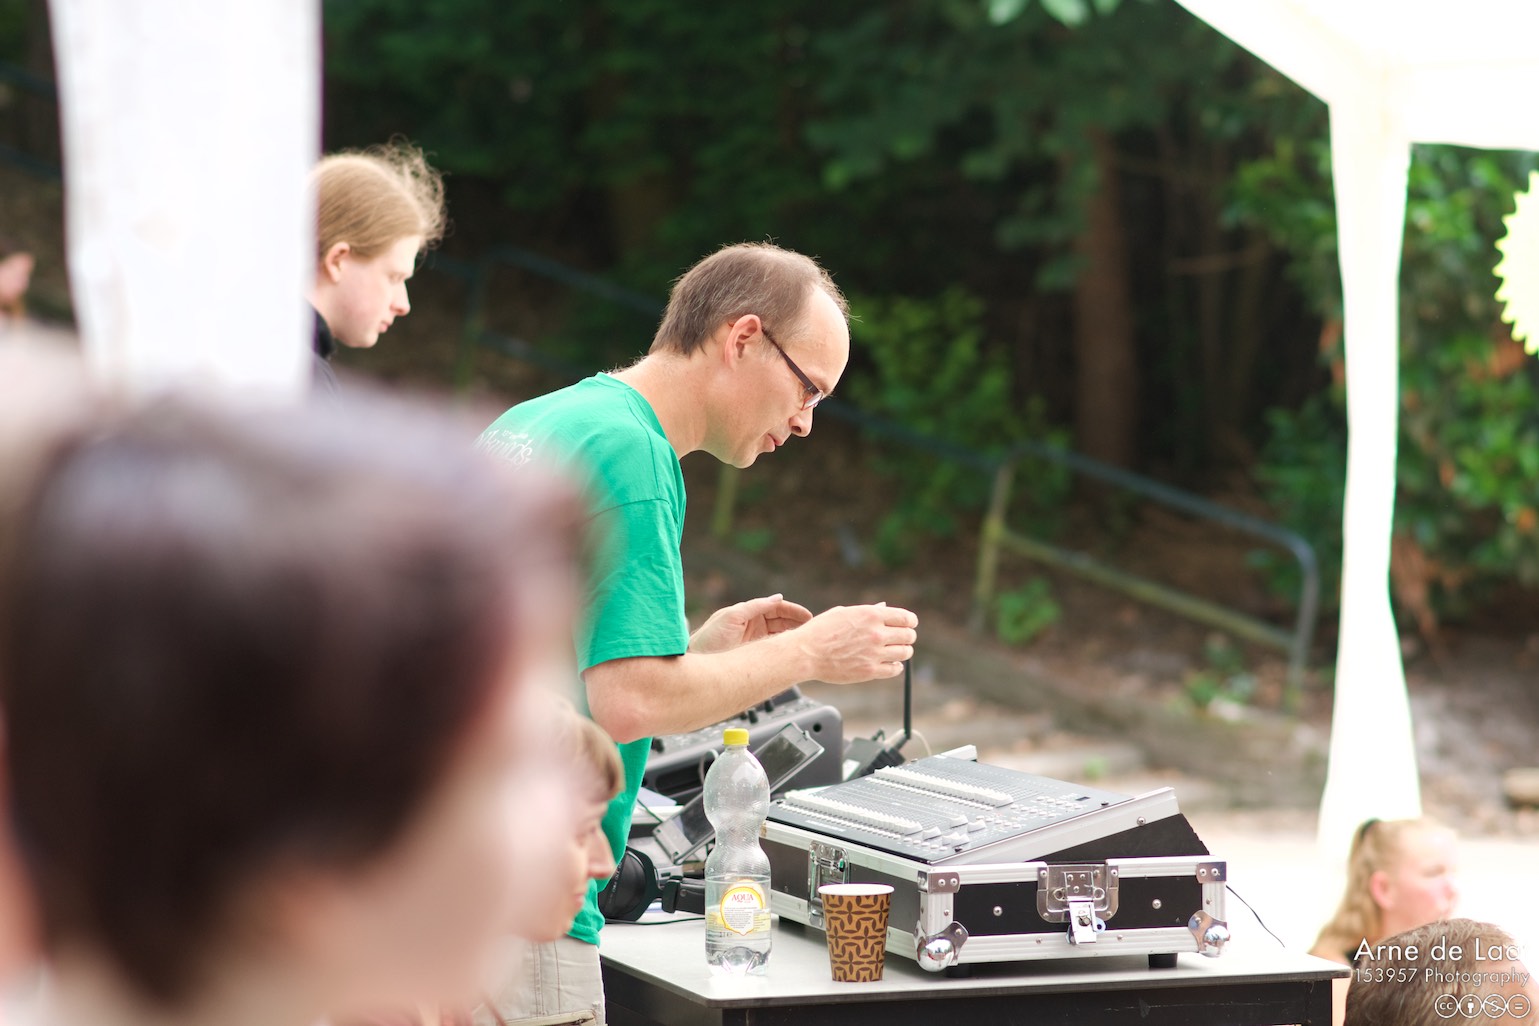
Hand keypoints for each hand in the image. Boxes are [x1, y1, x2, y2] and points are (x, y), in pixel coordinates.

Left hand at [689, 593, 812, 654]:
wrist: (697, 661)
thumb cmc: (709, 638)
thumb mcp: (731, 617)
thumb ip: (755, 606)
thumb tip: (778, 597)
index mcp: (749, 612)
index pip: (777, 608)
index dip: (793, 611)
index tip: (808, 617)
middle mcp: (754, 624)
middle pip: (782, 620)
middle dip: (798, 623)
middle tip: (813, 629)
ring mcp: (754, 639)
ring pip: (780, 634)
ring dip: (794, 635)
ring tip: (807, 640)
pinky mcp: (753, 652)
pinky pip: (774, 648)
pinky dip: (785, 648)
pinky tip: (794, 650)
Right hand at [792, 602, 917, 683]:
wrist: (806, 653)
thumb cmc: (820, 631)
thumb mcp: (844, 613)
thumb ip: (867, 611)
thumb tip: (883, 607)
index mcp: (871, 615)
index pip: (905, 618)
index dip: (910, 621)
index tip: (910, 624)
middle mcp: (876, 633)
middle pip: (908, 635)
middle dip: (908, 636)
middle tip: (904, 639)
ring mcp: (874, 653)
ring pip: (905, 653)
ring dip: (904, 652)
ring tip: (898, 651)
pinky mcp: (869, 671)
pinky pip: (894, 669)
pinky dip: (896, 666)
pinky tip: (891, 664)